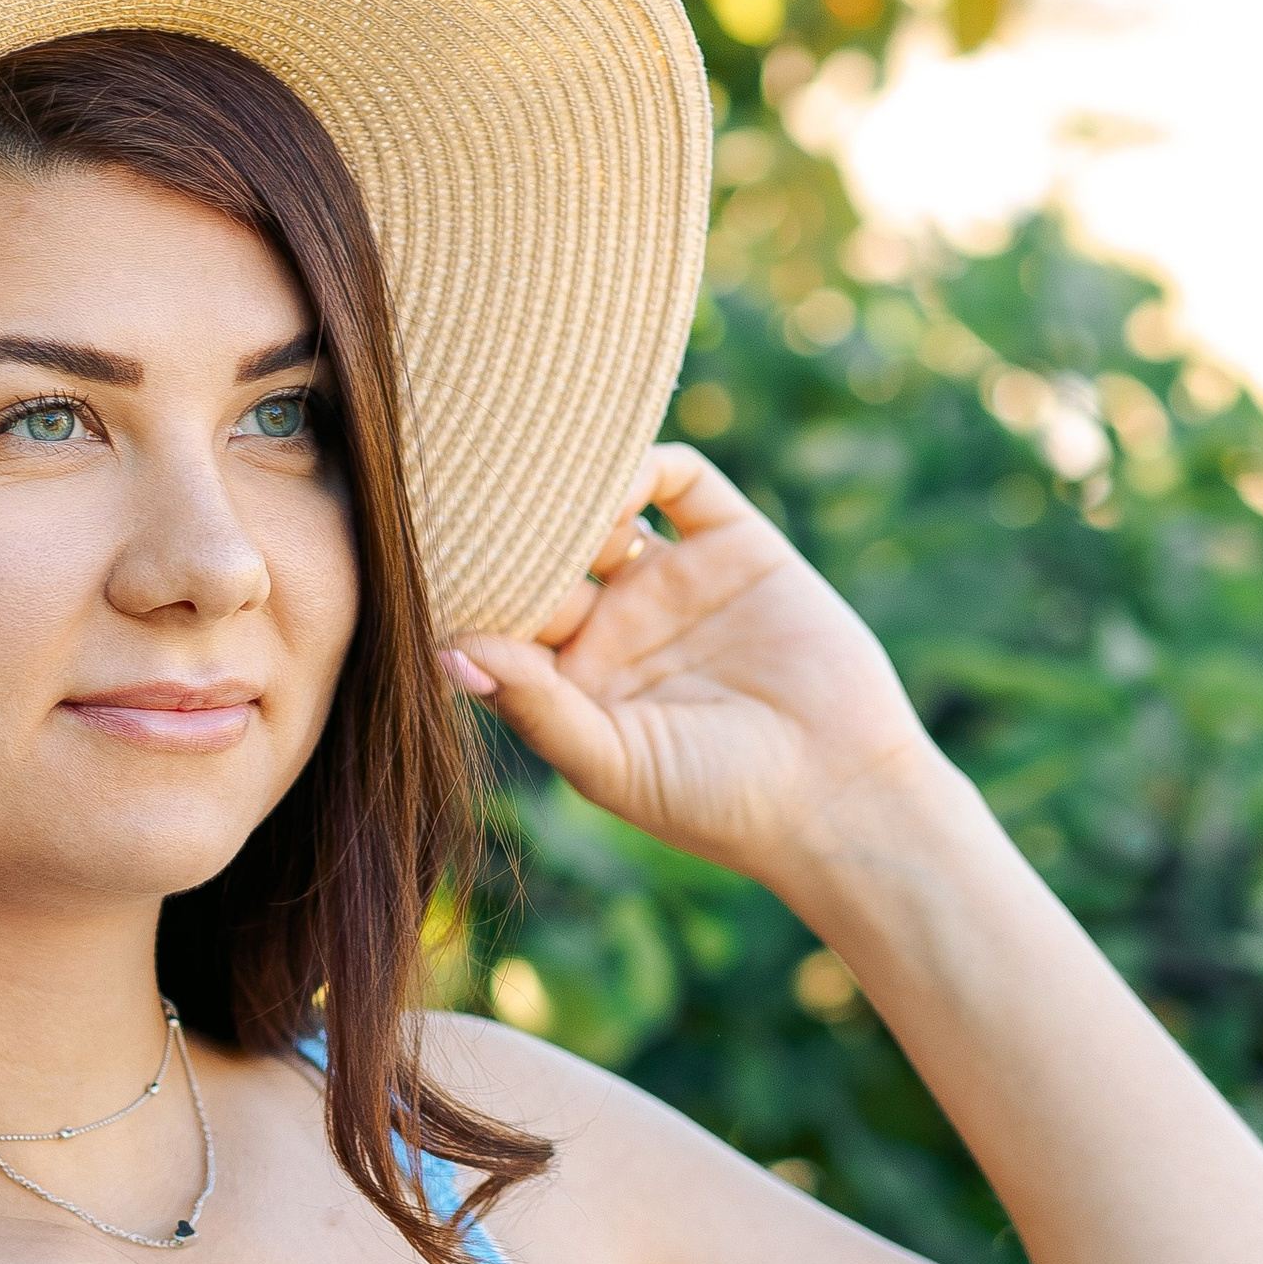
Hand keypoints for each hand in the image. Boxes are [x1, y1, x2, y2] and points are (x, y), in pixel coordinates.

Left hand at [443, 446, 952, 896]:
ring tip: (537, 472)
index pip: (497, 612)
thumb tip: (444, 649)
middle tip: (464, 483)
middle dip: (506, 521)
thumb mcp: (609, 761)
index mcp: (568, 678)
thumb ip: (533, 703)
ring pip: (600, 507)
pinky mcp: (733, 545)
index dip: (465, 583)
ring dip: (566, 487)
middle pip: (539, 551)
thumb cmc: (714, 800)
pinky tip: (613, 472)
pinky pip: (679, 482)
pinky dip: (644, 462)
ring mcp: (670, 580)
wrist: (839, 793)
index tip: (423, 552)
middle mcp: (612, 623)